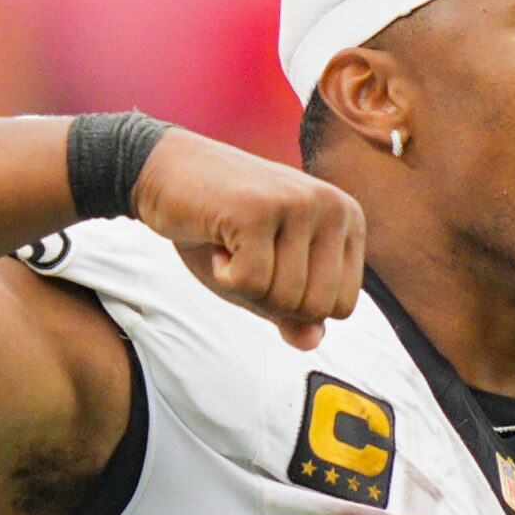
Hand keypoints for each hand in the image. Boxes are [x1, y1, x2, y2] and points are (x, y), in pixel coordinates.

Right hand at [131, 128, 366, 349]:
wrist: (166, 173)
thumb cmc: (221, 228)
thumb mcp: (266, 278)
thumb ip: (294, 314)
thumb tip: (312, 342)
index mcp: (348, 220)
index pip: (342, 307)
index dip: (297, 306)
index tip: (270, 265)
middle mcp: (333, 206)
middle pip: (315, 309)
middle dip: (271, 300)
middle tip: (247, 257)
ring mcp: (298, 203)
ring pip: (284, 299)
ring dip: (244, 286)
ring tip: (232, 244)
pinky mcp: (258, 209)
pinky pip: (251, 283)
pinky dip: (222, 276)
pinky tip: (217, 239)